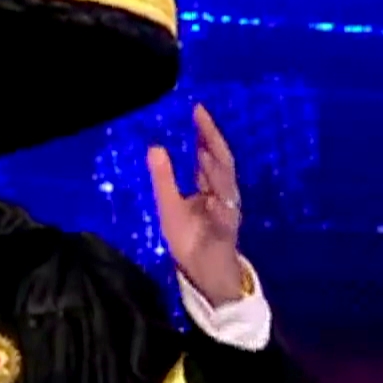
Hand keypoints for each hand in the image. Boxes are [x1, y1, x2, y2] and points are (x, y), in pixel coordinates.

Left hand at [146, 103, 247, 305]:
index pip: (209, 153)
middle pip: (222, 162)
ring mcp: (227, 213)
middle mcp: (223, 194)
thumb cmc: (189, 237)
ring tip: (206, 147)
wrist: (204, 272)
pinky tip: (216, 200)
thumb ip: (164, 178)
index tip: (197, 110)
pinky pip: (226, 219)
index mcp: (210, 186)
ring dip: (217, 168)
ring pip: (227, 186)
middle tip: (202, 118)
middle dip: (213, 140)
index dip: (205, 132)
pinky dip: (222, 209)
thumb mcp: (169, 205)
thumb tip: (154, 147)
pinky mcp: (226, 234)